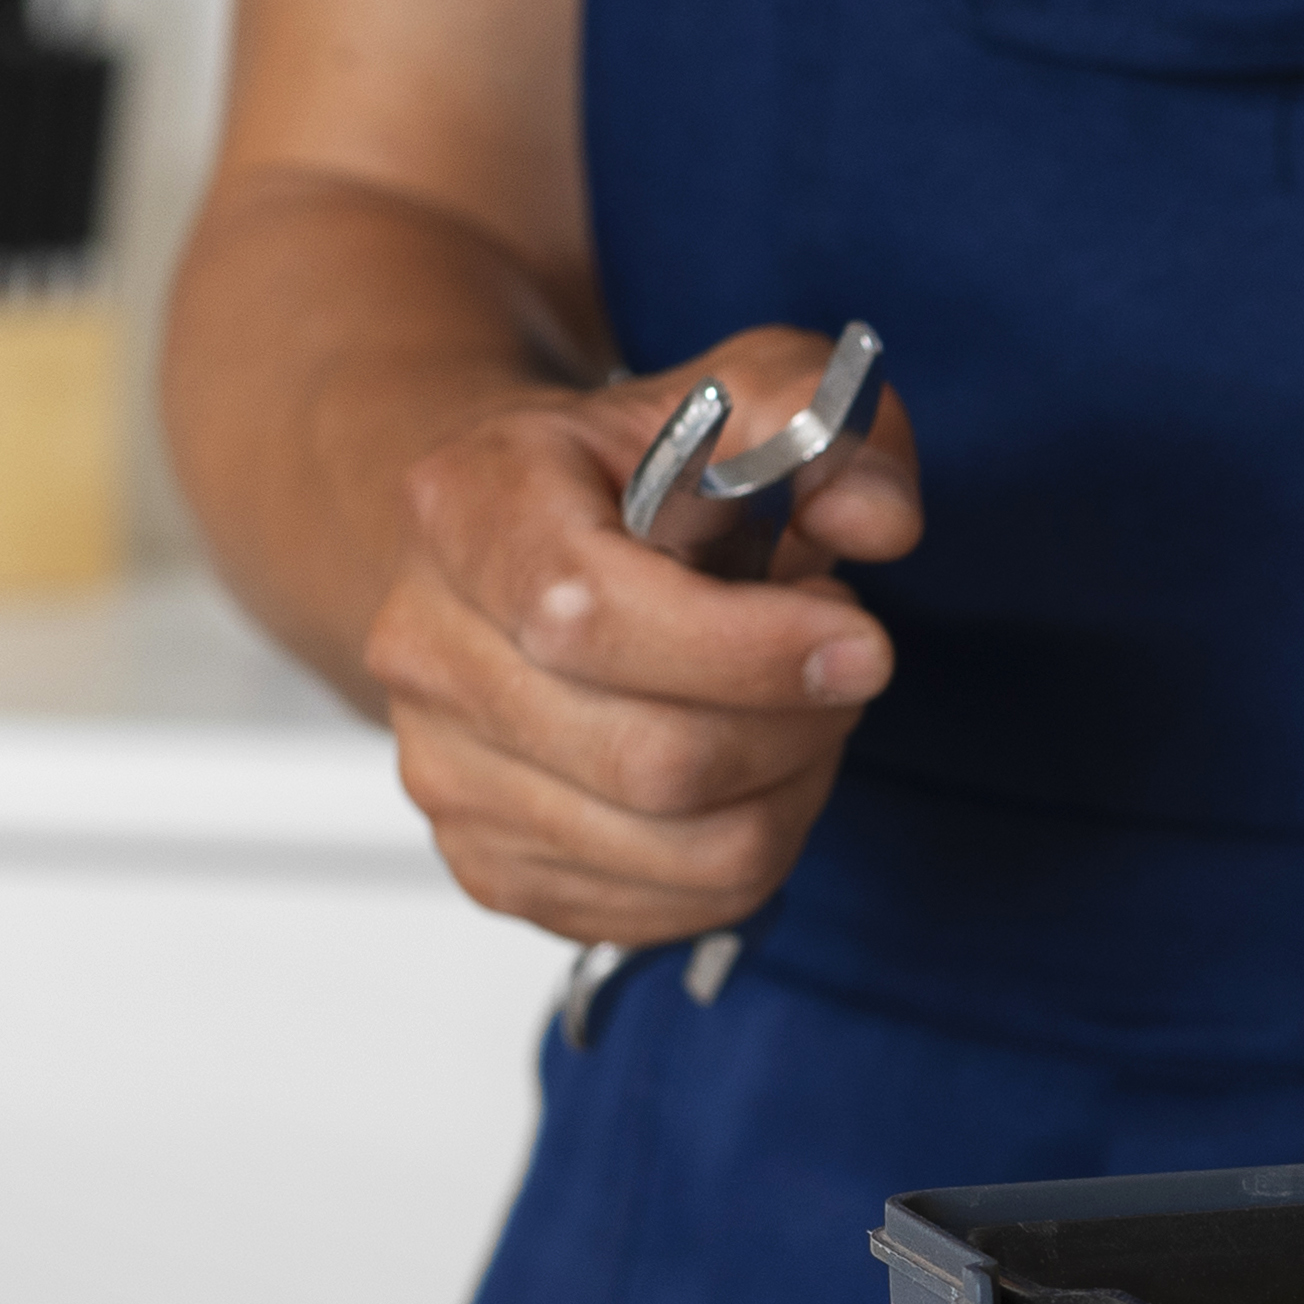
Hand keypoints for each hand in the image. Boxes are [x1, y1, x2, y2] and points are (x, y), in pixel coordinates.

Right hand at [364, 328, 921, 945]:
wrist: (506, 541)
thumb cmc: (627, 473)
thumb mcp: (735, 392)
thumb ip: (821, 418)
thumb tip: (876, 517)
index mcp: (465, 508)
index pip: (592, 617)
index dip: (749, 653)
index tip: (860, 642)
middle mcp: (427, 649)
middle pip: (650, 762)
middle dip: (797, 726)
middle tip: (838, 663)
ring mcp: (445, 773)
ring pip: (679, 853)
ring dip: (790, 792)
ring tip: (797, 711)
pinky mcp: (490, 865)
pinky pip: (665, 911)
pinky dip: (750, 854)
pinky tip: (751, 772)